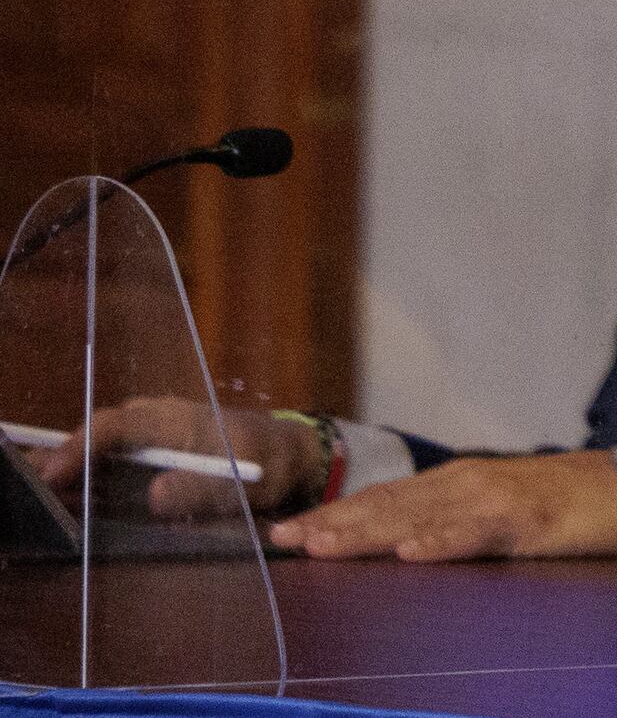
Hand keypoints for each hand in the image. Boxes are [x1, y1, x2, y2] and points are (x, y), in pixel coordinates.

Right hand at [17, 397, 325, 520]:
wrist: (286, 454)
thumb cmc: (268, 462)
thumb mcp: (246, 480)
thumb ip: (204, 488)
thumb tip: (155, 496)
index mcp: (174, 419)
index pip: (115, 425)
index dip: (78, 448)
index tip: (50, 473)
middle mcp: (152, 423)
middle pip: (93, 436)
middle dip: (54, 460)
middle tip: (20, 490)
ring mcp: (146, 439)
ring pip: (93, 450)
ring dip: (60, 471)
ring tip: (24, 498)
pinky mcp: (146, 458)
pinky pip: (104, 464)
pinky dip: (78, 480)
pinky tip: (52, 501)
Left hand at [280, 446, 616, 561]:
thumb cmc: (563, 503)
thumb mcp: (496, 510)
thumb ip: (451, 520)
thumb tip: (398, 539)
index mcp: (456, 482)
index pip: (382, 500)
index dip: (333, 515)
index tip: (287, 531)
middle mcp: (466, 483)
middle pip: (387, 506)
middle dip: (332, 524)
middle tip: (283, 539)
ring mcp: (495, 499)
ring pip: (418, 517)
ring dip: (367, 532)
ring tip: (324, 545)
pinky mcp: (526, 520)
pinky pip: (476, 533)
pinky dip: (441, 541)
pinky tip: (411, 552)